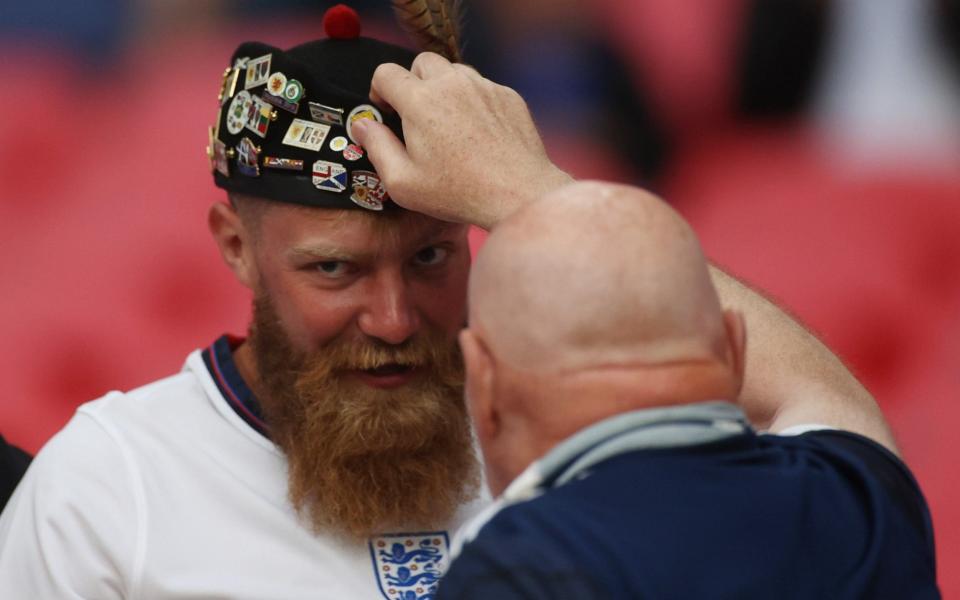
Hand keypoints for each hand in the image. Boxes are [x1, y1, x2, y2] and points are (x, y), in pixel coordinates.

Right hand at [353, 52, 571, 228]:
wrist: (517, 193)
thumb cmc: (458, 192)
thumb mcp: (403, 182)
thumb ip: (376, 147)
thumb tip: (362, 125)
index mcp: (420, 101)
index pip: (386, 72)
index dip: (379, 90)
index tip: (387, 111)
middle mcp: (452, 84)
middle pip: (422, 62)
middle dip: (413, 83)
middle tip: (418, 116)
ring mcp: (483, 87)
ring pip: (454, 71)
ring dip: (445, 89)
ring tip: (448, 125)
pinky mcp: (507, 96)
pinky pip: (483, 87)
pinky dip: (474, 102)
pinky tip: (478, 134)